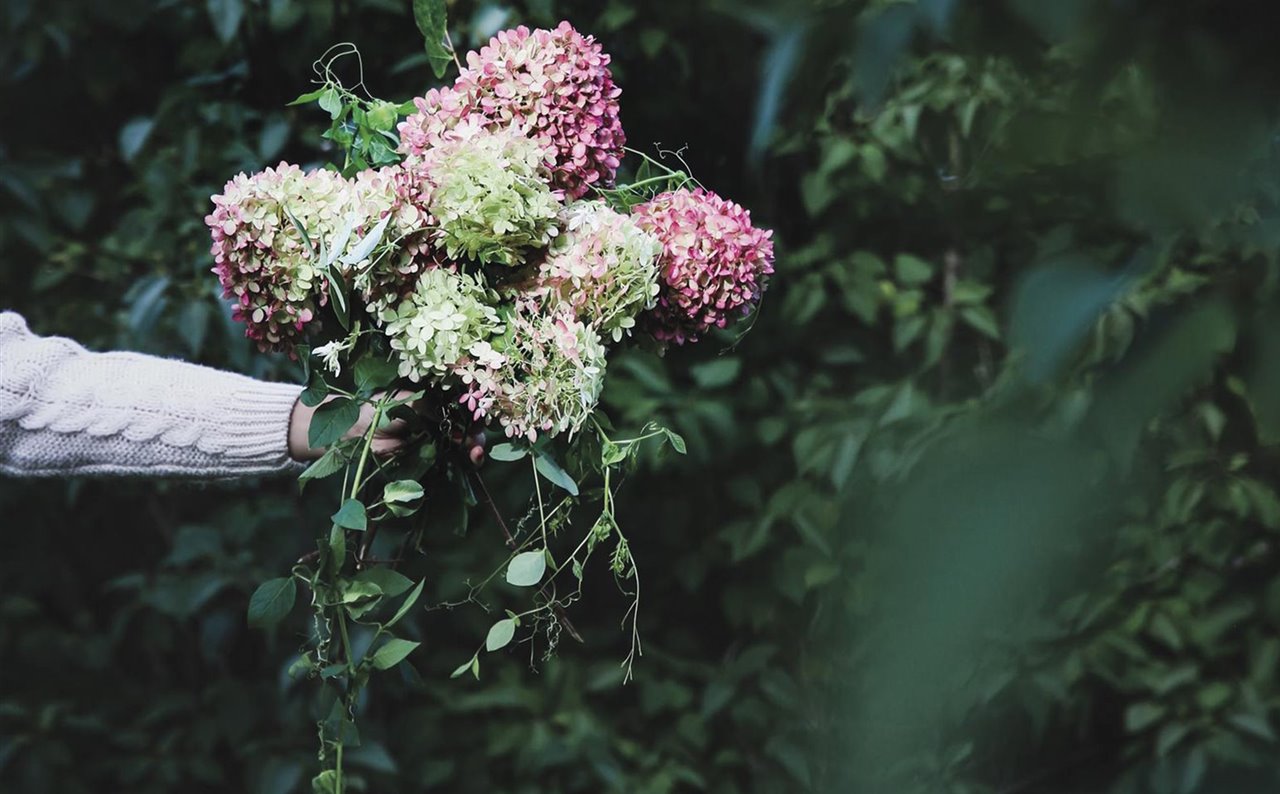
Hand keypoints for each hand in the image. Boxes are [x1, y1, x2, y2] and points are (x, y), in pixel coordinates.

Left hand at [288, 393, 485, 464]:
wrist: (358, 431)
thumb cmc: (383, 410)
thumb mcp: (412, 402)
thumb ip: (436, 408)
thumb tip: (459, 422)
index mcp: (437, 403)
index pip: (465, 408)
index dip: (475, 415)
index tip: (479, 421)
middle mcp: (441, 422)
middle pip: (469, 429)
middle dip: (478, 435)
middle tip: (477, 443)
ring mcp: (437, 441)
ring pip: (464, 447)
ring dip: (475, 450)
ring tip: (475, 453)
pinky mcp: (429, 459)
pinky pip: (451, 462)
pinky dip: (464, 463)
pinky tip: (470, 460)